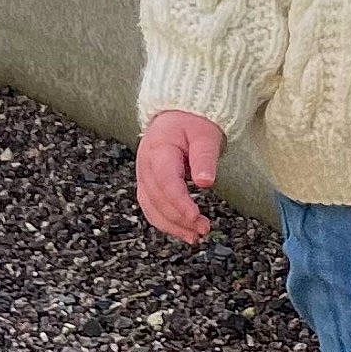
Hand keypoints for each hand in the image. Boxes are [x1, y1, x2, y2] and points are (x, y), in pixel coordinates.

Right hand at [137, 109, 226, 243]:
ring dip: (172, 226)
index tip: (195, 217)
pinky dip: (166, 222)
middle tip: (203, 228)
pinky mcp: (148, 184)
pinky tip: (183, 231)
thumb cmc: (192, 122)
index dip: (180, 202)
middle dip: (179, 218)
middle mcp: (146, 165)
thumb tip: (206, 182)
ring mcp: (144, 176)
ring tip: (195, 236)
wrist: (178, 115)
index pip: (166, 182)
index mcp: (158, 150)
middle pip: (158, 199)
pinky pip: (152, 207)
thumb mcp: (205, 135)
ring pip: (151, 207)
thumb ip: (204, 158)